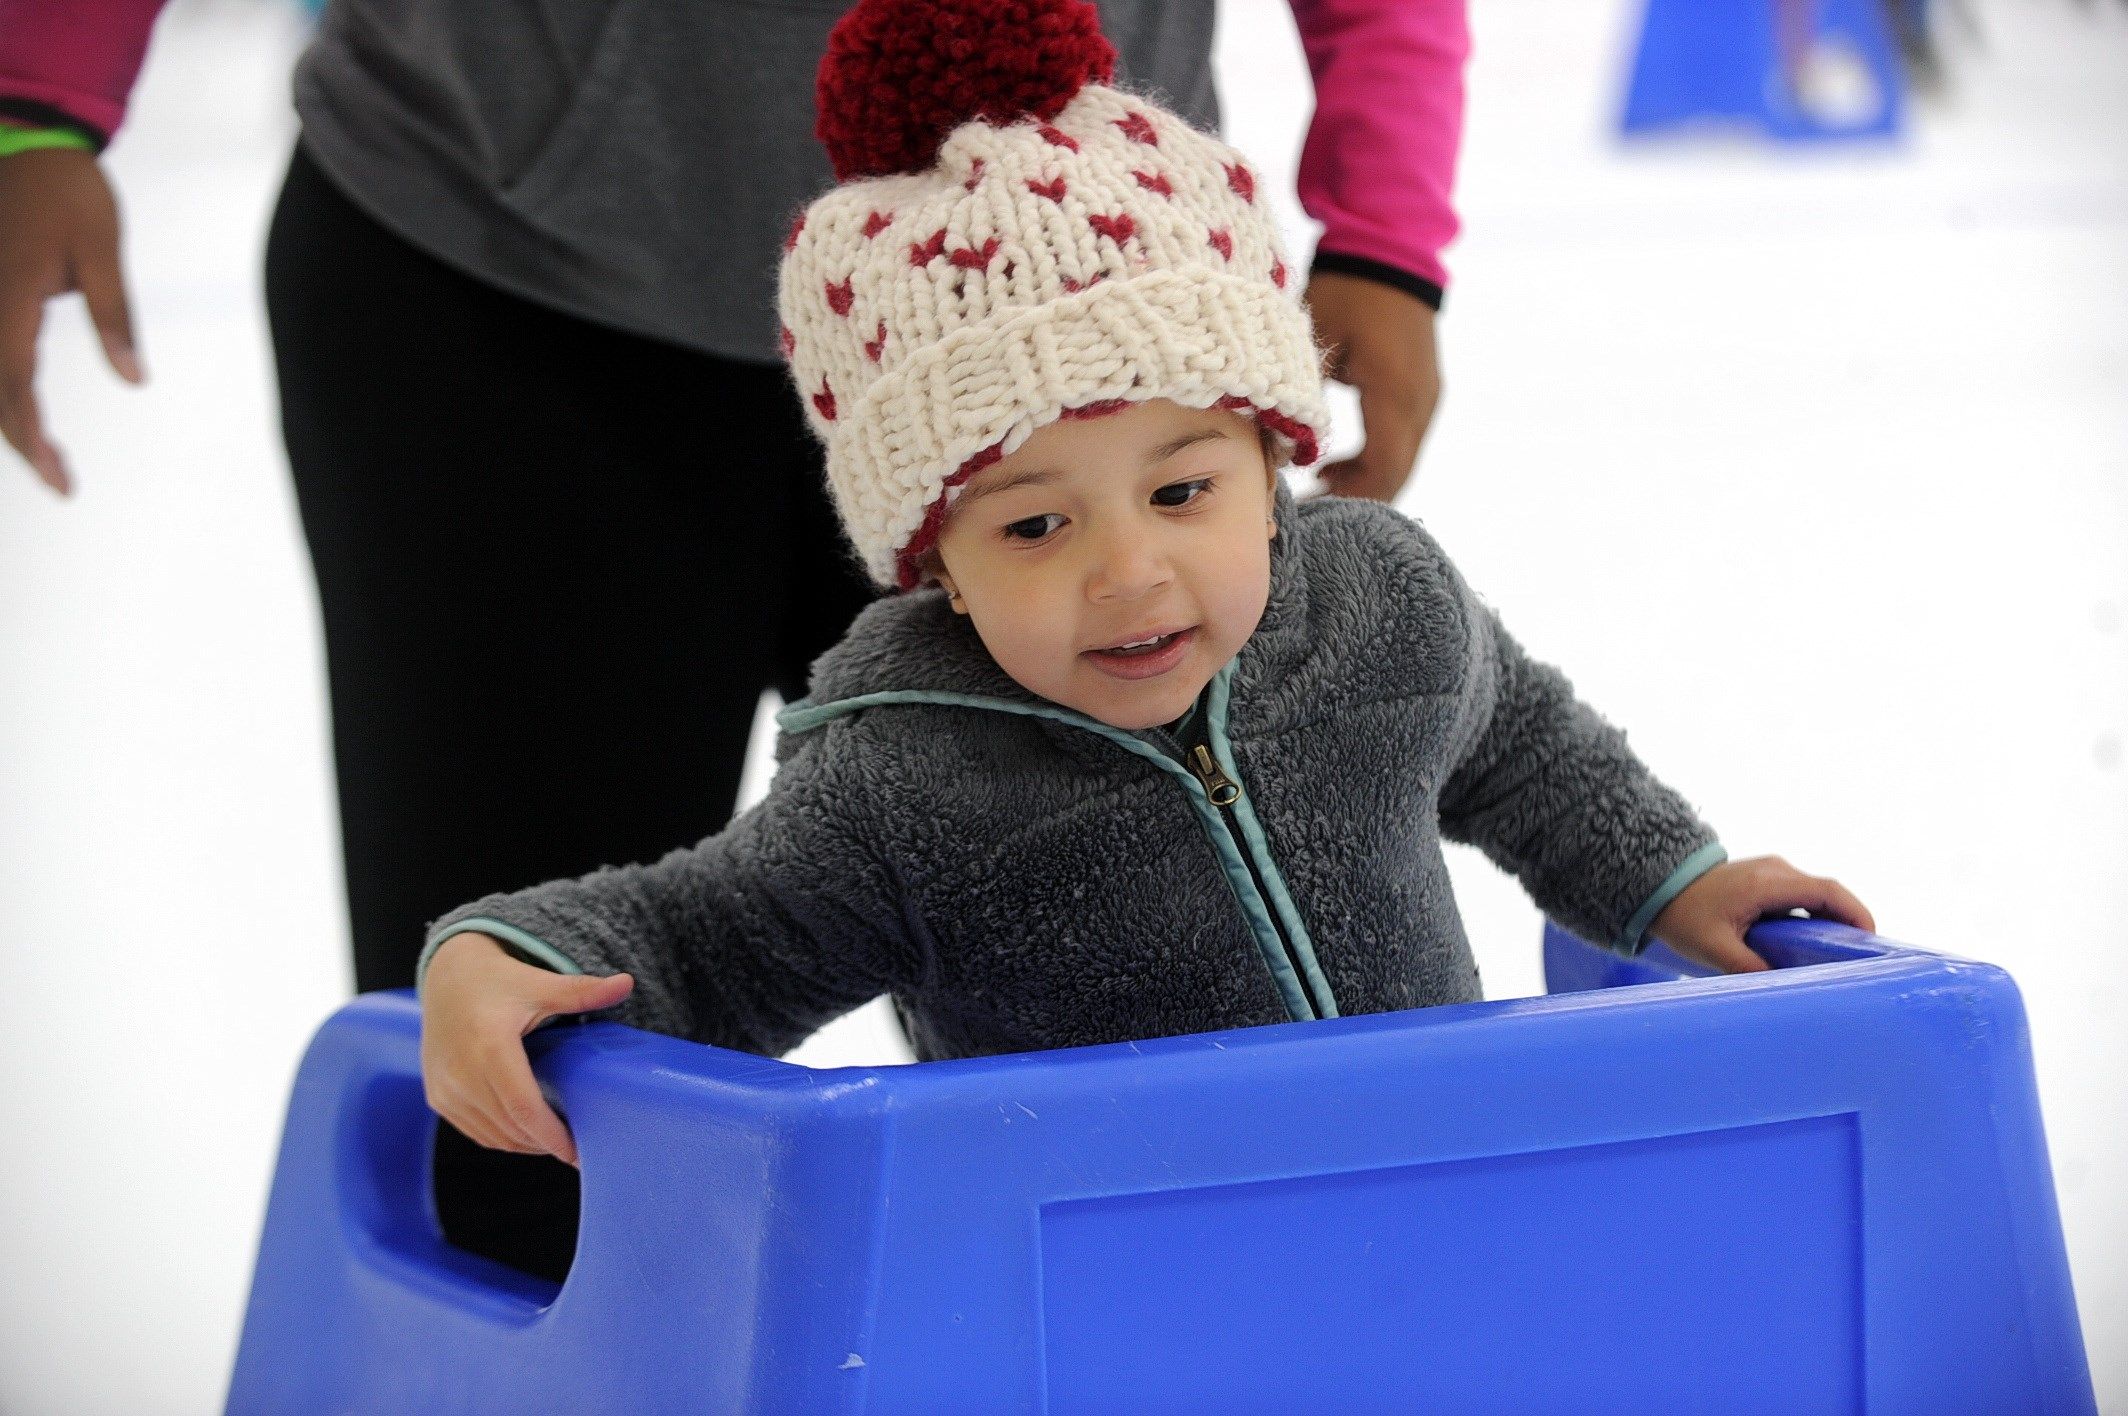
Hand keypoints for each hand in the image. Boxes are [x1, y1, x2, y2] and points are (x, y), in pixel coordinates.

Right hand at [0, 148, 144, 495]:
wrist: (28, 137)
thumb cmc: (71, 191)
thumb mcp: (104, 253)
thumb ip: (116, 318)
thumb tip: (135, 381)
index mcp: (10, 300)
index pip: (14, 389)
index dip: (32, 441)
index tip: (58, 480)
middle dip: (21, 439)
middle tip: (61, 481)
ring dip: (8, 414)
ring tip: (44, 454)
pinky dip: (3, 383)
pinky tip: (20, 405)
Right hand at [419, 931, 633, 1166]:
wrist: (448, 979)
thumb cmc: (498, 981)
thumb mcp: (540, 984)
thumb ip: (582, 991)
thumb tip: (628, 983)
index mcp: (489, 1046)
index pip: (523, 1106)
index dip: (551, 1135)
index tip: (577, 1151)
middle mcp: (461, 1073)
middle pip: (510, 1126)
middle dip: (545, 1143)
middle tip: (578, 1147)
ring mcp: (445, 1089)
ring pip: (493, 1135)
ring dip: (525, 1144)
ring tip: (557, 1140)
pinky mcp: (437, 1098)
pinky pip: (475, 1130)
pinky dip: (502, 1137)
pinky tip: (528, 1132)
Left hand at [1299, 269, 1439, 503]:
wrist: (1391, 247)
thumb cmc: (1347, 289)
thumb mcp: (1315, 340)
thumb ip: (1301, 395)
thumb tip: (1280, 446)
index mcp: (1394, 393)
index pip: (1382, 469)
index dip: (1349, 496)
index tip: (1311, 504)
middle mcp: (1420, 402)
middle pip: (1396, 475)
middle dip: (1355, 496)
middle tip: (1311, 503)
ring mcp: (1427, 397)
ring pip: (1401, 461)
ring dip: (1363, 478)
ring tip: (1319, 480)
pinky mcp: (1422, 390)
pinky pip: (1402, 440)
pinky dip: (1372, 458)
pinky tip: (1336, 459)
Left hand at [1649, 855, 1875, 973]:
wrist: (1658, 887)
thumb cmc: (1683, 916)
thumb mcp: (1714, 948)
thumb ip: (1748, 968)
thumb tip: (1783, 989)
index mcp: (1767, 883)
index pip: (1827, 892)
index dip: (1856, 914)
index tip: (1871, 941)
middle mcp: (1776, 870)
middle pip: (1828, 893)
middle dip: (1850, 922)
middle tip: (1861, 958)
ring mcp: (1772, 872)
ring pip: (1816, 896)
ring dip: (1832, 921)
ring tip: (1842, 956)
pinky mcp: (1767, 880)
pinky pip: (1801, 898)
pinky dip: (1814, 918)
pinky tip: (1814, 946)